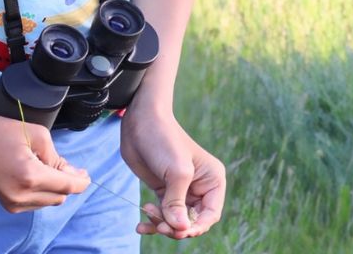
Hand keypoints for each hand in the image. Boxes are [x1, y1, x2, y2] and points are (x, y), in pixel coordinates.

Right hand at [0, 102, 90, 212]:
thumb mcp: (36, 134)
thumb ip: (55, 155)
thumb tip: (68, 172)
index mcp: (30, 177)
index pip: (66, 186)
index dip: (80, 182)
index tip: (87, 175)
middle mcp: (21, 196)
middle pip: (58, 197)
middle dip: (67, 182)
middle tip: (67, 164)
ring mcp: (12, 203)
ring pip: (47, 201)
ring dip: (54, 187)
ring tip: (47, 165)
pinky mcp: (5, 204)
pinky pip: (33, 203)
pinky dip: (41, 191)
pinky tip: (37, 173)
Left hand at [120, 100, 225, 238]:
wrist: (141, 121)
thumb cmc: (164, 139)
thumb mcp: (176, 172)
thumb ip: (178, 202)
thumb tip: (181, 229)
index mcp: (212, 179)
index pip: (210, 214)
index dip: (196, 226)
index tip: (178, 230)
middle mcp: (199, 186)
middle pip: (192, 221)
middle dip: (176, 227)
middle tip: (159, 224)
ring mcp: (181, 189)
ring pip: (176, 220)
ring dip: (162, 225)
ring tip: (148, 215)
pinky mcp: (164, 189)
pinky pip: (163, 214)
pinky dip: (153, 221)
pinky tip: (141, 225)